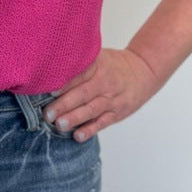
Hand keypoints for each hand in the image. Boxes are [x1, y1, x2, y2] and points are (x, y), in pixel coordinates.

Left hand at [43, 48, 160, 139]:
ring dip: (75, 118)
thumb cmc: (113, 65)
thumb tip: (49, 66)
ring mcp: (111, 99)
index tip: (48, 89)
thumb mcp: (99, 56)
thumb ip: (79, 62)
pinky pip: (103, 122)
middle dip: (64, 104)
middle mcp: (105, 82)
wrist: (144, 72)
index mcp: (98, 65)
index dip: (65, 82)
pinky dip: (90, 129)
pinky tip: (78, 136)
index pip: (80, 73)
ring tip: (59, 124)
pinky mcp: (116, 113)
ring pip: (92, 109)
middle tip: (47, 113)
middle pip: (83, 93)